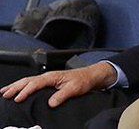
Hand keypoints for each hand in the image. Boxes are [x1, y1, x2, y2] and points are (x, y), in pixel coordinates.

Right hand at [0, 62, 116, 106]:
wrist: (90, 76)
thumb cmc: (83, 80)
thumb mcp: (74, 89)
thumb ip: (62, 95)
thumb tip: (51, 103)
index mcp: (53, 77)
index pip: (36, 83)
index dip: (26, 91)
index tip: (18, 98)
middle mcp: (49, 76)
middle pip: (28, 80)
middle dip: (15, 87)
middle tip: (5, 95)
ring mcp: (48, 78)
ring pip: (28, 81)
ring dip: (16, 86)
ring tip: (5, 92)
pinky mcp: (49, 81)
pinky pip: (32, 83)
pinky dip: (23, 86)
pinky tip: (18, 90)